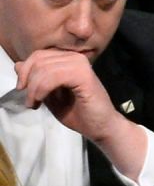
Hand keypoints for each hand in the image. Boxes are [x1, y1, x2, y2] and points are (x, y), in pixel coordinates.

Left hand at [15, 49, 146, 178]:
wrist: (102, 129)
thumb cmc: (81, 115)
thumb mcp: (51, 96)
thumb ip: (37, 81)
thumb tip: (18, 65)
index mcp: (67, 60)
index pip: (39, 55)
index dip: (26, 71)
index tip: (23, 91)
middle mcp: (74, 57)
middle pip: (38, 59)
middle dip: (28, 81)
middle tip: (29, 101)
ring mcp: (79, 64)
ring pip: (43, 68)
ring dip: (33, 88)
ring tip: (33, 104)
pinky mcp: (83, 75)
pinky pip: (53, 76)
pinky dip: (41, 89)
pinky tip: (40, 101)